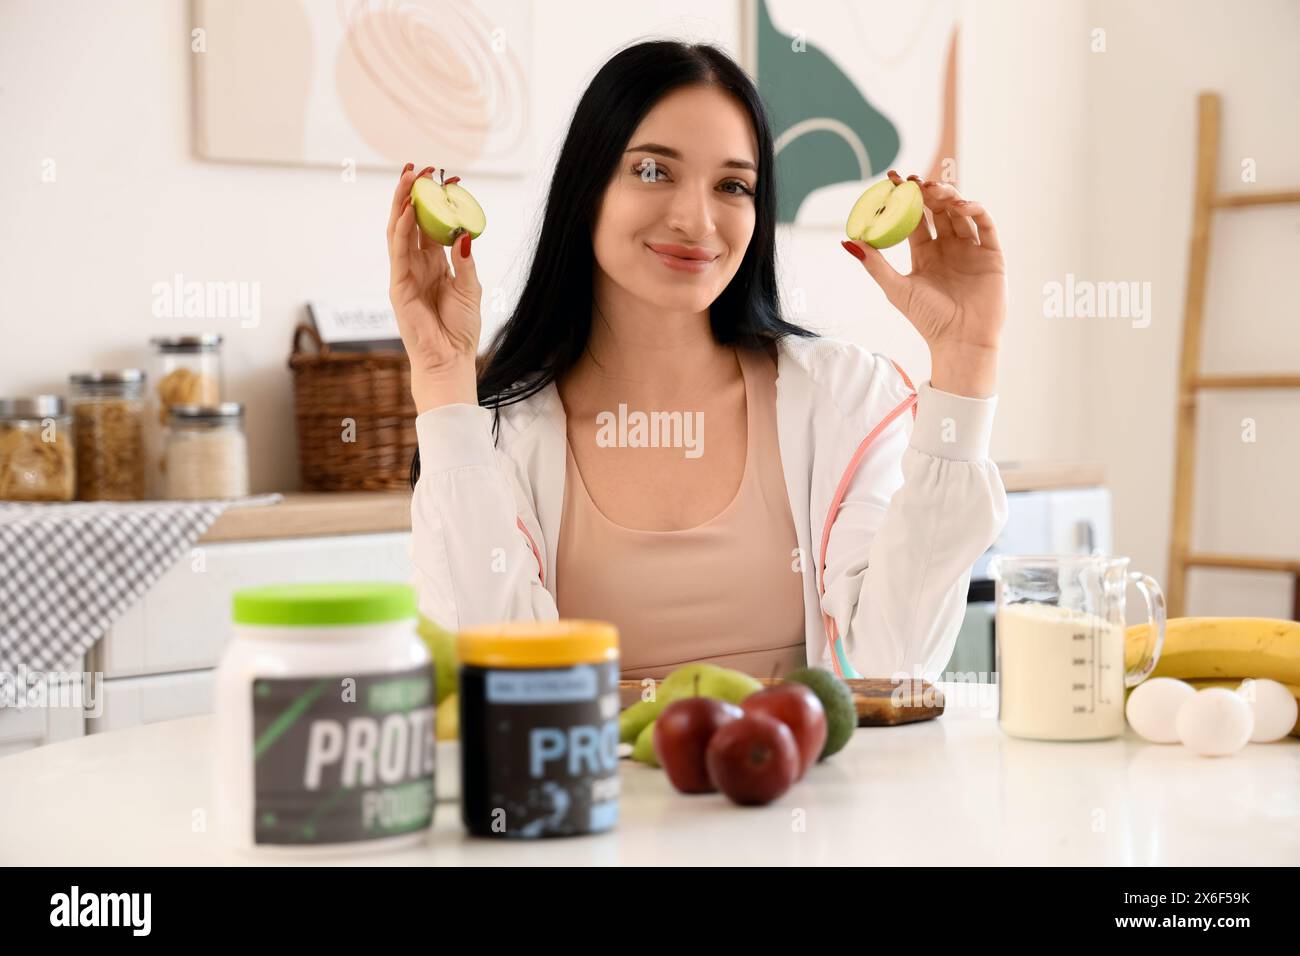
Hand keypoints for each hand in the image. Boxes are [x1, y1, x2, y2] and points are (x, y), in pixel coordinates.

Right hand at [386, 164, 482, 407]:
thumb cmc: (460, 329)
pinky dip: (402, 228)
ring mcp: (404, 273)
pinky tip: (408, 209)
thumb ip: (465, 260)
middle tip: (422, 167)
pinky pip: (398, 250)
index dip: (439, 202)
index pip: (433, 225)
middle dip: (414, 193)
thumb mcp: (470, 288)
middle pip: (411, 221)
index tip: (451, 179)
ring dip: (403, 201)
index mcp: (435, 264)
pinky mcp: (397, 285)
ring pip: (399, 229)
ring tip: (410, 176)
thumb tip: (463, 231)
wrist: (450, 360)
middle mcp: (417, 265)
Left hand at [843, 171, 1005, 396]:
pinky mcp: (991, 254)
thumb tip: (847, 241)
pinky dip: (974, 210)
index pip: (914, 219)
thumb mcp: (896, 288)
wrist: (961, 340)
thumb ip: (875, 264)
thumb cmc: (928, 319)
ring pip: (960, 212)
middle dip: (926, 192)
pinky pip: (984, 224)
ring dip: (948, 197)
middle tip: (914, 181)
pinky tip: (960, 205)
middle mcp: (948, 248)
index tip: (892, 180)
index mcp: (925, 254)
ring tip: (934, 190)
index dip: (904, 199)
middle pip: (938, 210)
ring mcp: (970, 249)